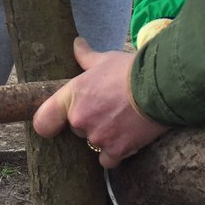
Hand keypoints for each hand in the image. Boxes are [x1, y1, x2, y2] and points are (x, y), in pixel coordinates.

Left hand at [32, 37, 168, 167]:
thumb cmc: (130, 70)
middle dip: (90, 122)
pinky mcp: (117, 150)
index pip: (43, 121)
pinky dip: (116, 153)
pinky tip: (127, 139)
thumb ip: (86, 57)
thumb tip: (77, 44)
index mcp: (73, 96)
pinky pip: (109, 160)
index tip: (56, 124)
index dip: (48, 124)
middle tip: (108, 109)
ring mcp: (98, 137)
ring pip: (94, 143)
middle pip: (77, 129)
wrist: (160, 86)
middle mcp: (80, 120)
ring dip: (105, 137)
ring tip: (122, 122)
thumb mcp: (106, 59)